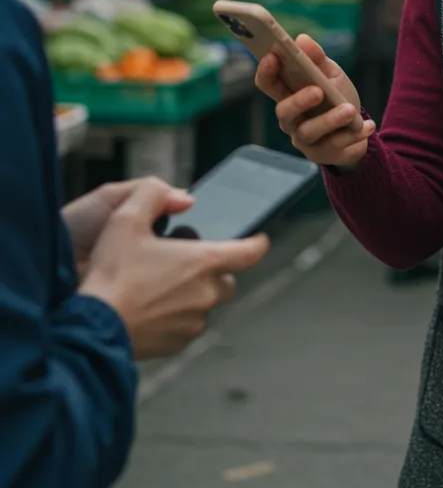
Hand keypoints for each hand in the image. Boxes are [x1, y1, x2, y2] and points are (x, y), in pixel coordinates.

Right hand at [79, 178, 269, 359]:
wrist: (88, 329)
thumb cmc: (110, 274)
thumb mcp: (125, 219)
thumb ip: (154, 194)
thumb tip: (182, 196)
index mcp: (204, 262)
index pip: (252, 251)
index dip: (257, 242)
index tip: (258, 239)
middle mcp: (206, 294)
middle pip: (227, 279)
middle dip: (215, 270)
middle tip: (186, 263)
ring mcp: (193, 322)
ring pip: (205, 304)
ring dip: (193, 295)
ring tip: (160, 286)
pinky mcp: (177, 344)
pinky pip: (187, 326)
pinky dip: (176, 317)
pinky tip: (150, 309)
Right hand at [255, 34, 375, 170]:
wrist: (356, 128)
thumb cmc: (336, 97)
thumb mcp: (331, 74)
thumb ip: (318, 59)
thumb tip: (302, 39)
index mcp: (288, 95)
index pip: (268, 84)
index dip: (266, 71)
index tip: (273, 56)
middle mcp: (291, 119)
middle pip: (284, 112)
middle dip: (299, 101)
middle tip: (318, 91)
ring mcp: (305, 140)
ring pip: (309, 132)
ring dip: (330, 120)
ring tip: (349, 111)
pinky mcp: (324, 155)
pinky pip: (336, 147)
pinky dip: (354, 135)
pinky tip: (368, 126)